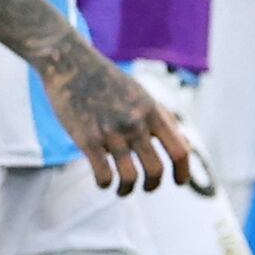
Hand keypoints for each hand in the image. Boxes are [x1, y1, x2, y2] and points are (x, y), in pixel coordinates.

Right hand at [44, 43, 190, 193]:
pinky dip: (105, 185)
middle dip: (153, 185)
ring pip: (130, 178)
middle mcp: (135, 124)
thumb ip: (162, 118)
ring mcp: (111, 133)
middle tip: (147, 187)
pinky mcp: (87, 140)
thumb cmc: (108, 81)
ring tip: (123, 190)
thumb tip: (183, 143)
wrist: (71, 64)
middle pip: (156, 170)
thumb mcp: (142, 94)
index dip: (183, 172)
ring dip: (127, 190)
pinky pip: (103, 175)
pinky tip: (103, 182)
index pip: (180, 151)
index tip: (179, 182)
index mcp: (152, 113)